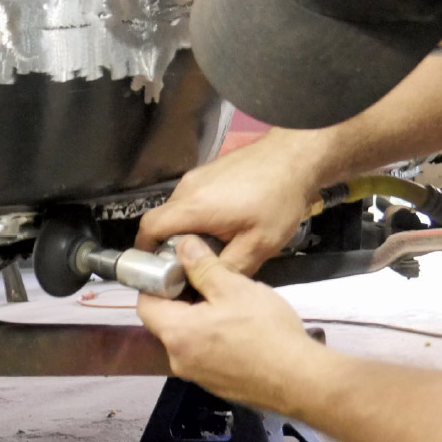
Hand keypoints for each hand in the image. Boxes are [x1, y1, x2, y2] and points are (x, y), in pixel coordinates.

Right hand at [135, 131, 320, 274]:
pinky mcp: (210, 171)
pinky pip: (192, 199)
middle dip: (169, 246)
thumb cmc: (278, 200)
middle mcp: (188, 188)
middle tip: (189, 268)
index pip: (149, 228)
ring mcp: (198, 176)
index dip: (145, 252)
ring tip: (211, 249)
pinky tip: (224, 227)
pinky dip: (198, 217)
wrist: (295, 157)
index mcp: (193, 206)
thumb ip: (227, 268)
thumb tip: (205, 285)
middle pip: (162, 221)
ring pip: (178, 210)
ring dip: (187, 231)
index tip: (158, 272)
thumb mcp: (259, 245)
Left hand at [137, 236, 321, 410]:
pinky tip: (241, 327)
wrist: (299, 380)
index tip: (177, 269)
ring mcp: (198, 376)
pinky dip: (213, 336)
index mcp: (177, 334)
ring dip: (200, 317)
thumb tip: (183, 246)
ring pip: (188, 337)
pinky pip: (205, 354)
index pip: (145, 304)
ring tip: (228, 300)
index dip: (156, 282)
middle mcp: (179, 360)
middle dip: (181, 297)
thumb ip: (203, 265)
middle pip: (166, 322)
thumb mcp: (234, 287)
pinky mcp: (218, 385)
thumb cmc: (265, 331)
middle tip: (207, 279)